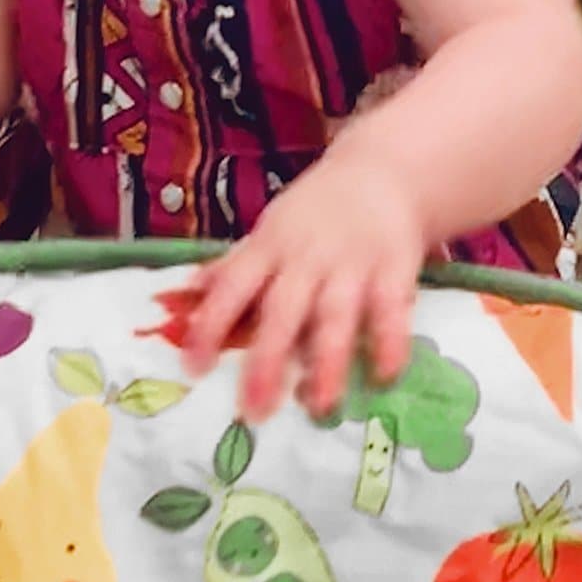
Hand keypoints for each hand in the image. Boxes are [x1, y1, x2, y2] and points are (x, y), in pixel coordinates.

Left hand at [182, 153, 424, 422]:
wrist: (384, 171)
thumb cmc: (316, 212)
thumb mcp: (271, 231)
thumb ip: (236, 266)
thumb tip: (187, 293)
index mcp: (269, 247)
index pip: (232, 287)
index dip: (210, 325)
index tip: (194, 367)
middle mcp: (307, 258)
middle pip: (282, 311)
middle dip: (267, 361)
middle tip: (254, 409)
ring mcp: (352, 264)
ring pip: (336, 316)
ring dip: (327, 362)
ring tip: (319, 405)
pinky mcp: (394, 269)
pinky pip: (391, 310)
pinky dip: (388, 343)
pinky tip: (383, 376)